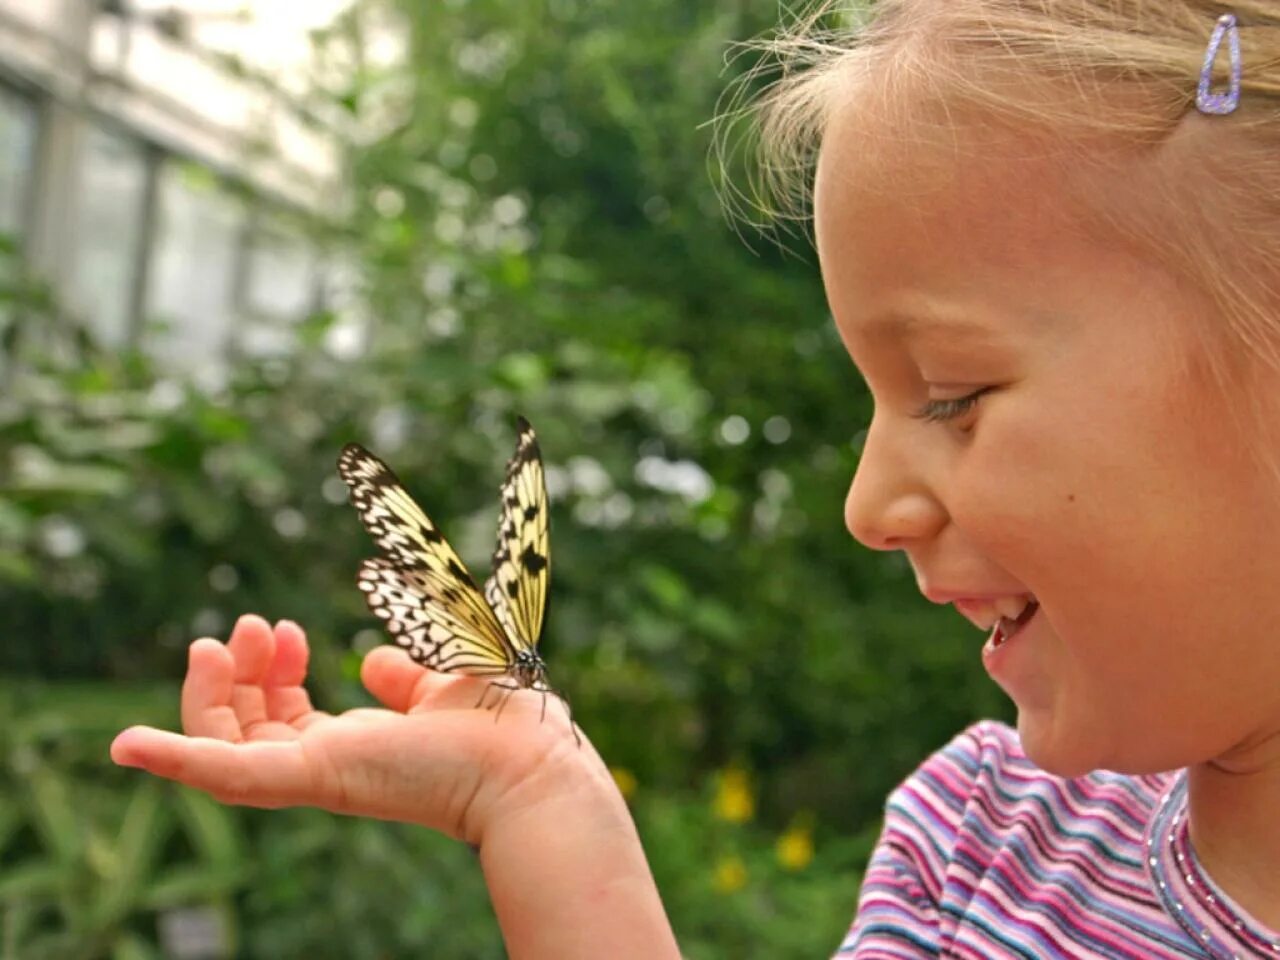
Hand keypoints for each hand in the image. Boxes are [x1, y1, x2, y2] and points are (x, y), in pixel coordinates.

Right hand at [110, 614, 608, 844]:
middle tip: (249, 625)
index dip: (273, 674)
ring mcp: (317, 775)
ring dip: (209, 696)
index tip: (285, 627)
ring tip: (222, 640)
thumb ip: (404, 673)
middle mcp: (331, 765)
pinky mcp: (312, 777)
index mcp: (358, 745)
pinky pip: (225, 778)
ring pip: (226, 747)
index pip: (285, 720)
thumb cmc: (500, 721)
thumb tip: (374, 662)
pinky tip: (125, 745)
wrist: (531, 756)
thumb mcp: (439, 680)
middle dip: (238, 675)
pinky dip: (174, 761)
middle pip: (249, 729)